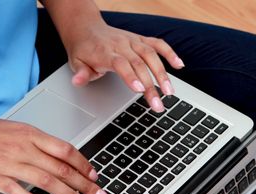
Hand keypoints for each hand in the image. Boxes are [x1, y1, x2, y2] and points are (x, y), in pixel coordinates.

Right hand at [0, 115, 109, 193]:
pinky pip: (17, 190)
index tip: (95, 177)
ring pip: (45, 180)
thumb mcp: (19, 130)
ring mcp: (8, 163)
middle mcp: (23, 148)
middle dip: (85, 184)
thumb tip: (67, 158)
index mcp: (31, 134)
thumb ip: (41, 144)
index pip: (65, 150)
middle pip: (61, 168)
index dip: (84, 165)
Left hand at [63, 21, 184, 112]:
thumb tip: (77, 82)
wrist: (86, 28)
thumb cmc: (83, 49)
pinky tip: (179, 65)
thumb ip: (81, 74)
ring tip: (170, 92)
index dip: (130, 76)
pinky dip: (169, 53)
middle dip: (151, 85)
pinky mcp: (140, 39)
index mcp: (105, 53)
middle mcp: (121, 45)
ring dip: (162, 73)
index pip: (121, 64)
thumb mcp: (75, 63)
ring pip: (151, 55)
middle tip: (158, 104)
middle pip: (139, 64)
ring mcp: (132, 41)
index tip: (139, 90)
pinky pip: (157, 44)